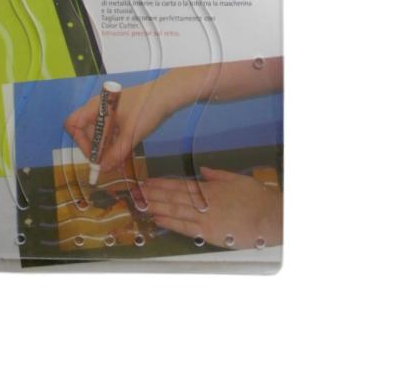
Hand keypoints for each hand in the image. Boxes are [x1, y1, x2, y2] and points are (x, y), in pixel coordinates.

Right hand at [63, 80, 174, 171]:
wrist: (168, 95)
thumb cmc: (146, 110)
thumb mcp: (130, 135)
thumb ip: (115, 153)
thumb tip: (102, 169)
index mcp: (96, 107)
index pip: (73, 124)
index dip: (80, 142)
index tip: (95, 156)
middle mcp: (99, 107)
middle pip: (85, 130)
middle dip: (95, 148)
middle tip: (108, 162)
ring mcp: (109, 110)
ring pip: (99, 132)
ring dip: (105, 147)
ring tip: (118, 159)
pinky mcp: (119, 113)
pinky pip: (110, 130)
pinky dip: (113, 141)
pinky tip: (123, 151)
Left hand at [140, 167, 281, 249]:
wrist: (270, 218)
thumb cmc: (256, 197)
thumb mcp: (237, 179)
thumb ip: (218, 175)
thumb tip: (203, 171)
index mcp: (210, 188)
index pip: (180, 185)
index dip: (161, 184)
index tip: (147, 181)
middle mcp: (204, 202)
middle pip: (173, 197)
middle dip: (153, 194)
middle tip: (135, 191)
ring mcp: (205, 218)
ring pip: (175, 211)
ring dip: (156, 207)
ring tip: (140, 203)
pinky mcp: (209, 234)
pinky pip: (186, 228)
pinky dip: (170, 223)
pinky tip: (157, 219)